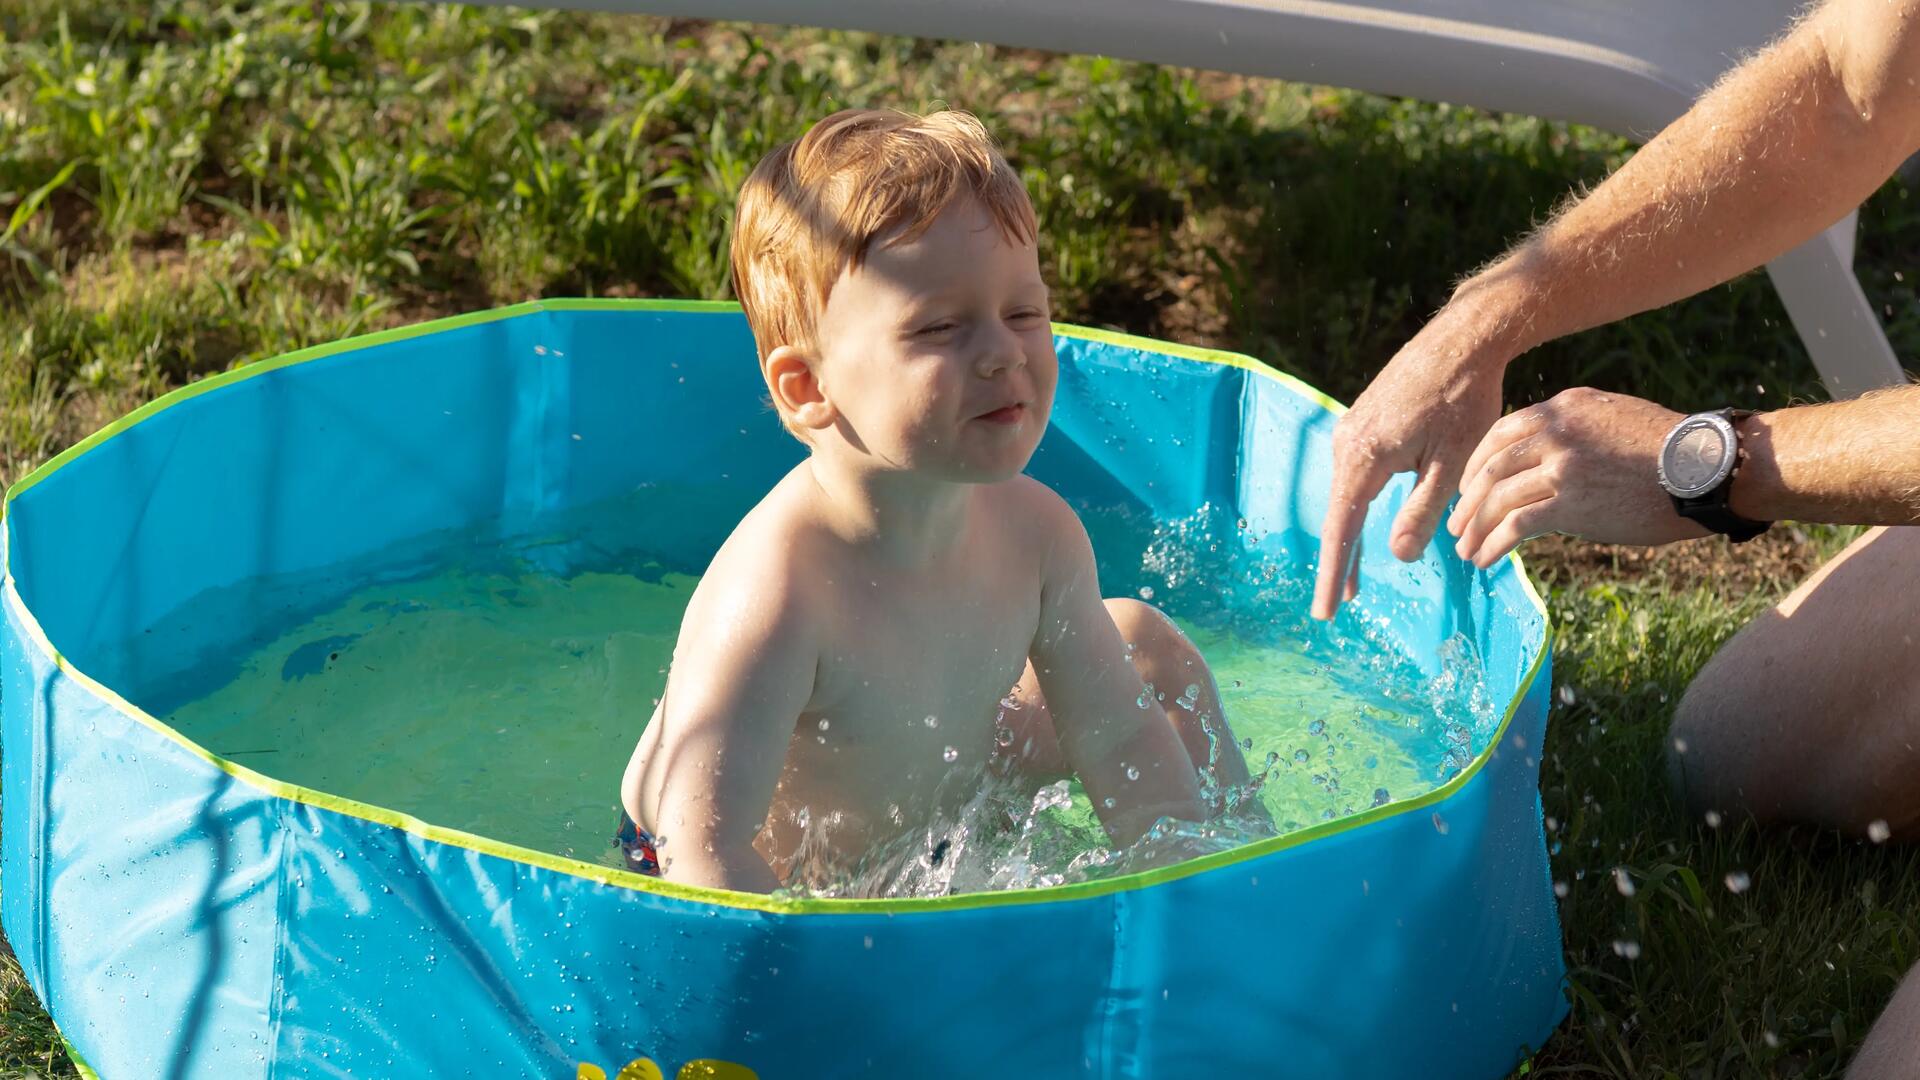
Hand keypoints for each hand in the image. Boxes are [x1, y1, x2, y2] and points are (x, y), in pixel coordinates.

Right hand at [1312, 313, 1508, 618]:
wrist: (1463, 338)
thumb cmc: (1465, 399)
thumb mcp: (1452, 463)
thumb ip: (1422, 512)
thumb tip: (1397, 557)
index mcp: (1363, 457)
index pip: (1341, 530)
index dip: (1332, 574)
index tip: (1325, 613)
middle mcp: (1347, 442)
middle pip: (1338, 514)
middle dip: (1339, 560)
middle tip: (1339, 604)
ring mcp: (1351, 428)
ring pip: (1346, 493)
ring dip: (1349, 532)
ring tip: (1352, 574)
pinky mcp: (1363, 419)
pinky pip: (1354, 472)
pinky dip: (1357, 504)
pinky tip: (1364, 518)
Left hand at [1447, 387, 1708, 566]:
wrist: (1707, 468)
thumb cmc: (1667, 448)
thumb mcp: (1612, 417)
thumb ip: (1573, 429)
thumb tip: (1541, 458)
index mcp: (1563, 408)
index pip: (1500, 433)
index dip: (1476, 464)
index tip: (1468, 487)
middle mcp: (1555, 432)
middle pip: (1489, 466)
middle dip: (1467, 499)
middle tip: (1456, 523)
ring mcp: (1560, 466)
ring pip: (1496, 498)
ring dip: (1475, 527)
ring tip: (1465, 549)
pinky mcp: (1569, 501)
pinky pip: (1515, 526)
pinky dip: (1494, 545)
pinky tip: (1486, 560)